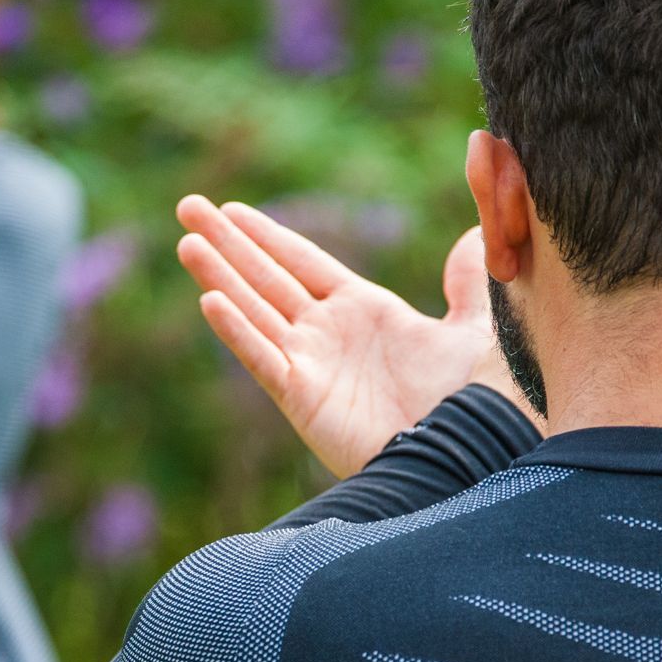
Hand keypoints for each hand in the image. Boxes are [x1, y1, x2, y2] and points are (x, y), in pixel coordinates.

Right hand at [175, 196, 535, 477]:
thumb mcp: (475, 330)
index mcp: (363, 310)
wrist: (466, 454)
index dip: (266, 235)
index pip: (303, 261)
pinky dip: (238, 331)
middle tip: (188, 207)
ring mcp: (313, 366)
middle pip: (267, 277)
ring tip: (187, 242)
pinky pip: (265, 358)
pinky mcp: (304, 399)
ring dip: (220, 276)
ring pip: (255, 311)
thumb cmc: (473, 402)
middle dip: (227, 243)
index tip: (231, 209)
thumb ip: (466, 283)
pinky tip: (210, 300)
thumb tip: (474, 237)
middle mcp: (329, 334)